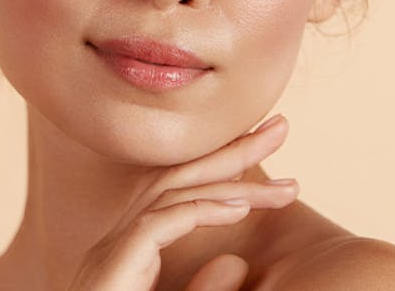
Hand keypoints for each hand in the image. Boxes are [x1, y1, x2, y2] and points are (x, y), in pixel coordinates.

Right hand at [66, 114, 297, 290]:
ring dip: (231, 179)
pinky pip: (160, 226)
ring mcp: (109, 253)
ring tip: (285, 183)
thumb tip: (237, 263)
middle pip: (177, 180)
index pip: (178, 196)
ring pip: (172, 195)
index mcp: (128, 256)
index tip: (271, 159)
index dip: (223, 171)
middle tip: (281, 126)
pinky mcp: (112, 267)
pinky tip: (240, 207)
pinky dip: (202, 211)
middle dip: (231, 151)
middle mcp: (115, 244)